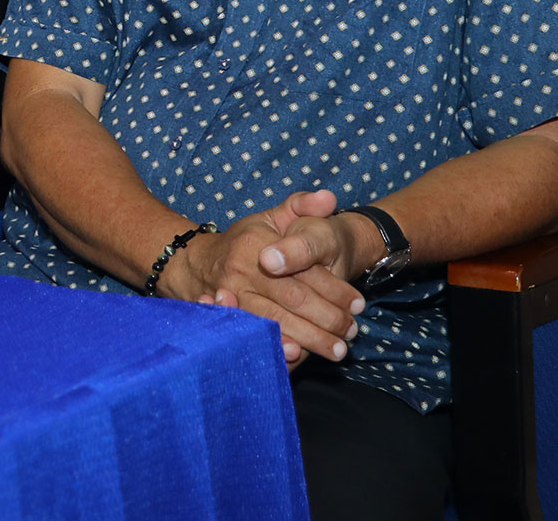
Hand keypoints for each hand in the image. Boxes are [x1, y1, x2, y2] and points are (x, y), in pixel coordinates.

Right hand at [158, 190, 363, 367]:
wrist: (199, 263)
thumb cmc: (248, 241)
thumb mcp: (272, 218)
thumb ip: (302, 206)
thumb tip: (328, 199)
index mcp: (256, 243)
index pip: (304, 270)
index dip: (335, 290)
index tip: (358, 304)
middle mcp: (240, 271)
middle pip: (292, 299)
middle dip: (327, 319)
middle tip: (352, 331)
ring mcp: (230, 297)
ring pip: (275, 321)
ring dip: (309, 339)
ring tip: (337, 349)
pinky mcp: (225, 318)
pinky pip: (255, 337)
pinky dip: (276, 348)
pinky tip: (296, 357)